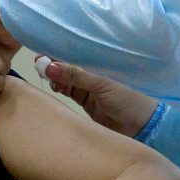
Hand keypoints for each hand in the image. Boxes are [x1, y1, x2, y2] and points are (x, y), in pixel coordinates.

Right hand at [38, 57, 158, 136]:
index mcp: (99, 65)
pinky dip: (59, 89)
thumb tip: (49, 66)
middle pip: (67, 67)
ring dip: (54, 77)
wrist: (141, 127)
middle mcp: (92, 75)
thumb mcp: (102, 85)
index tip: (42, 52)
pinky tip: (53, 87)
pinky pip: (68, 92)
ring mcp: (87, 89)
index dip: (59, 53)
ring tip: (45, 77)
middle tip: (38, 66)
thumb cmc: (127, 100)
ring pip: (65, 79)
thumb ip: (77, 76)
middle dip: (52, 65)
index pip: (75, 55)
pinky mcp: (84, 104)